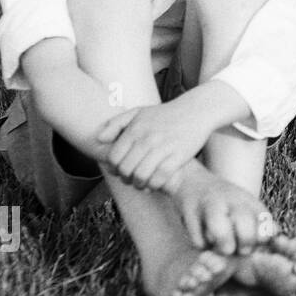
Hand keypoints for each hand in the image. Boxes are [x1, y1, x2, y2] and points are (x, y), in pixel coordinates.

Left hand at [97, 97, 217, 192]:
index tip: (120, 171)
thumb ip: (116, 123)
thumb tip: (99, 139)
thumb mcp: (139, 112)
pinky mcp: (178, 156)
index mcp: (135, 129)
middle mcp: (147, 138)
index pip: (114, 158)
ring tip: (142, 184)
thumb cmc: (166, 114)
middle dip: (126, 179)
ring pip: (141, 176)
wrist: (197, 110)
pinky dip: (155, 185)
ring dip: (139, 184)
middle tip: (131, 179)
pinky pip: (160, 178)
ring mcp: (163, 148)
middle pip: (125, 169)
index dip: (113, 169)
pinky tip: (156, 183)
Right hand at [174, 166, 274, 255]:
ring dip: (223, 247)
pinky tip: (202, 237)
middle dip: (244, 247)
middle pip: (247, 233)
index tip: (254, 242)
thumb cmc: (224, 200)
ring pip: (222, 235)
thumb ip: (261, 222)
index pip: (266, 227)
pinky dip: (202, 244)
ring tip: (220, 246)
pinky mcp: (189, 214)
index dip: (261, 241)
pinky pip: (199, 241)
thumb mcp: (247, 206)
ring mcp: (211, 206)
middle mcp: (232, 201)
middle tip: (237, 247)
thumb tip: (275, 235)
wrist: (191, 181)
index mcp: (249, 201)